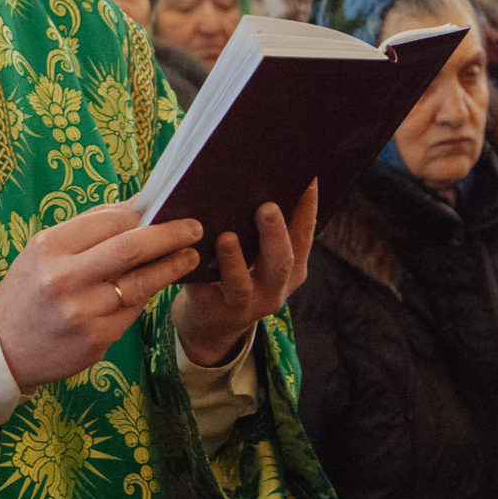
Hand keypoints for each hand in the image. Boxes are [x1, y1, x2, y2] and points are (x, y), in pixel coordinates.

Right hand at [0, 202, 203, 390]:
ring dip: (171, 266)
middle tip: (194, 228)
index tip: (169, 208)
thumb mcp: (43, 250)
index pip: (110, 221)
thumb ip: (87, 228)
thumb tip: (135, 207)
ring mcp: (82, 311)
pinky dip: (148, 295)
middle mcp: (64, 277)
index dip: (144, 215)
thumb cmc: (28, 290)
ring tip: (190, 256)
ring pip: (140, 283)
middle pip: (130, 248)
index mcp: (50, 247)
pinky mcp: (96, 339)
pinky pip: (133, 311)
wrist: (2, 347)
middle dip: (169, 235)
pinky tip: (158, 285)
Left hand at [172, 185, 318, 366]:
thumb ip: (262, 227)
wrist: (212, 323)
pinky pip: (205, 292)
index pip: (304, 235)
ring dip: (235, 260)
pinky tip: (189, 252)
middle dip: (275, 233)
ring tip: (226, 237)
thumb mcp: (259, 254)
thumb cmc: (238, 271)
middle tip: (268, 207)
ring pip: (242, 283)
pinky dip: (197, 274)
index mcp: (292, 267)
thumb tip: (256, 175)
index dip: (308, 208)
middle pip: (281, 261)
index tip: (307, 179)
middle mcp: (275, 287)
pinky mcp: (214, 311)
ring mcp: (246, 303)